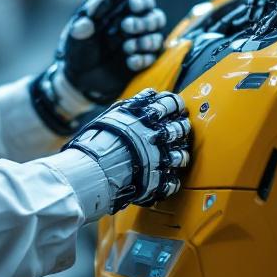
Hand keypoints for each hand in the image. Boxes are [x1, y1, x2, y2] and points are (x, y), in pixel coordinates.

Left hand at [29, 0, 169, 133]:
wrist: (81, 80)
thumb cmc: (78, 49)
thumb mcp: (76, 35)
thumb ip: (86, 20)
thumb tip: (101, 1)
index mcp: (117, 8)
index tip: (132, 1)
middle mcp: (132, 21)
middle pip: (152, 12)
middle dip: (143, 18)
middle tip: (126, 25)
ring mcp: (140, 40)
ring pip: (156, 34)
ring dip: (145, 39)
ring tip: (127, 47)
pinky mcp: (143, 59)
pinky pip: (153, 56)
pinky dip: (143, 58)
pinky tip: (129, 61)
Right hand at [63, 88, 190, 211]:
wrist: (95, 165)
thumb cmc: (100, 138)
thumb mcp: (115, 113)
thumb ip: (134, 105)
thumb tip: (148, 96)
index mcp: (148, 116)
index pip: (171, 102)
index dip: (175, 105)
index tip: (177, 108)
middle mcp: (158, 134)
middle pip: (180, 127)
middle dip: (181, 128)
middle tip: (179, 130)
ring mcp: (161, 156)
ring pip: (181, 154)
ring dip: (180, 155)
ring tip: (176, 156)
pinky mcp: (158, 178)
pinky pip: (172, 180)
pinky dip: (171, 180)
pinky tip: (167, 179)